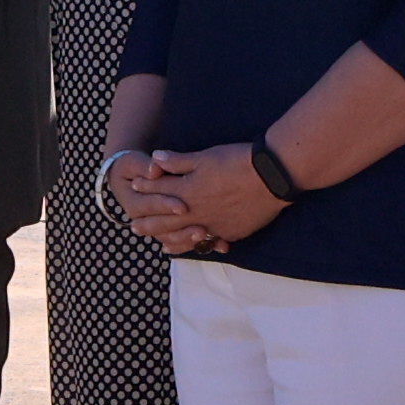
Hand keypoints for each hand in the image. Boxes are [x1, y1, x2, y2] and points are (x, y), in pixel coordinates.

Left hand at [119, 144, 284, 254]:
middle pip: (166, 220)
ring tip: (160, 246)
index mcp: (188, 191)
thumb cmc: (237, 161)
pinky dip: (199, 246)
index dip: (145, 188)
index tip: (133, 188)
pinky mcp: (231, 232)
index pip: (160, 190)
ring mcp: (214, 225)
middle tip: (133, 228)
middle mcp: (197, 212)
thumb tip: (154, 158)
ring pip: (186, 237)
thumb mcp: (205, 156)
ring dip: (171, 240)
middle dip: (149, 223)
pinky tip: (195, 247)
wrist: (271, 176)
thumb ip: (178, 162)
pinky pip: (210, 243)